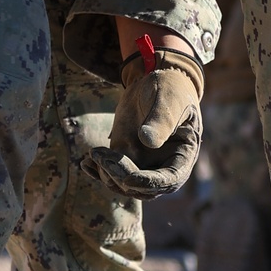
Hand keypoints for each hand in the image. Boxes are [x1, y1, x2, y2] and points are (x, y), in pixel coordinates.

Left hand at [85, 46, 203, 198]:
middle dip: (120, 176)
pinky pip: (113, 175)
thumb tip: (147, 141)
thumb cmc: (169, 88)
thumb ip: (161, 120)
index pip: (169, 179)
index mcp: (184, 155)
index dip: (148, 183)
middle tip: (101, 155)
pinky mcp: (128, 160)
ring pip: (125, 185)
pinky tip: (86, 163)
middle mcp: (165, 166)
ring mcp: (146, 166)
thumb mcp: (168, 100)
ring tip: (94, 153)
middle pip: (144, 188)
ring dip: (107, 174)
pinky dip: (99, 171)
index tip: (128, 178)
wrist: (153, 83)